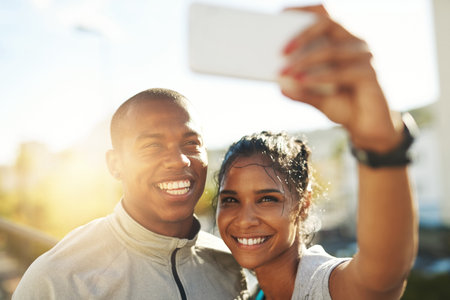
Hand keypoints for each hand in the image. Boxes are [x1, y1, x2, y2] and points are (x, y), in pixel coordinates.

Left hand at [279, 5, 402, 152]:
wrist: (365, 127)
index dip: (305, 10)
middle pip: (328, 24)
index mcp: (342, 40)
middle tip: (281, 50)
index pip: (325, 15)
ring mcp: (364, 57)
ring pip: (330, 50)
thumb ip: (299, 89)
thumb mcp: (315, 97)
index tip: (282, 13)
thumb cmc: (342, 105)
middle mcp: (355, 43)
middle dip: (301, 35)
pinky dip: (319, 76)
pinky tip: (302, 80)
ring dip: (304, 61)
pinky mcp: (370, 74)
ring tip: (284, 72)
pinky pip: (341, 71)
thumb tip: (279, 84)